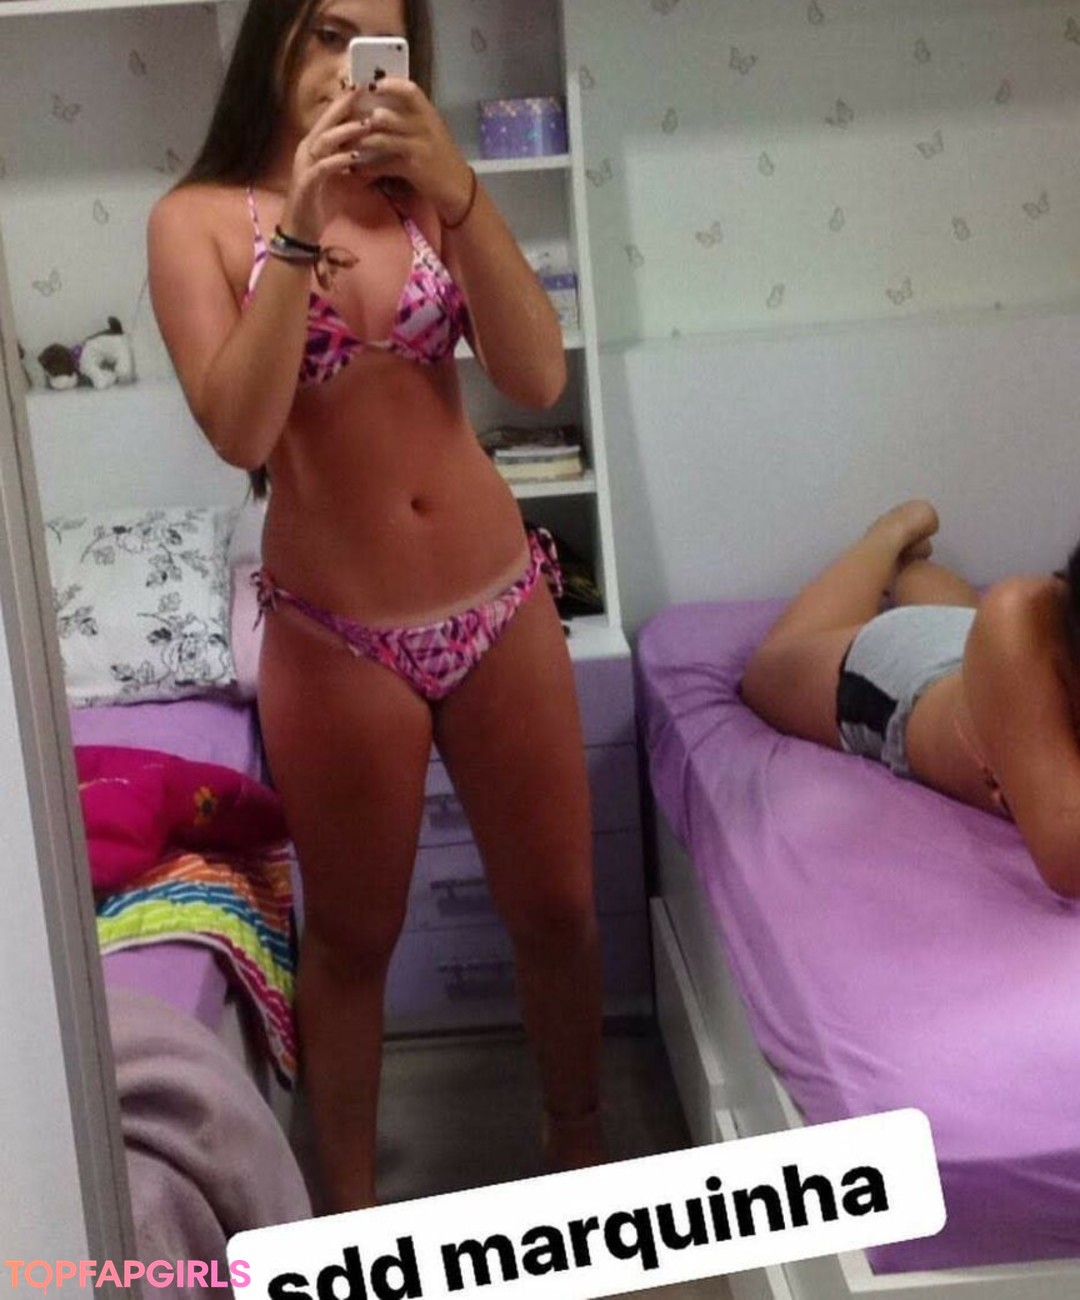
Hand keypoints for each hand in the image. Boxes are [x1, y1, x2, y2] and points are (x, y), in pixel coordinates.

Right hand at [280, 87, 370, 241]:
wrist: (301, 230)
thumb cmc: (321, 204)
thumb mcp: (342, 180)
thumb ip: (354, 165)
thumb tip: (375, 154)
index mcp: (315, 147)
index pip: (330, 119)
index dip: (345, 103)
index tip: (364, 88)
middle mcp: (307, 151)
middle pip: (325, 122)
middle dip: (344, 106)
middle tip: (364, 91)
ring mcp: (304, 165)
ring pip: (325, 141)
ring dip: (346, 131)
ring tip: (367, 124)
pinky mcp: (306, 183)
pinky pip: (323, 167)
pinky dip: (339, 160)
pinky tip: (355, 157)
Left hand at [348, 77, 474, 223]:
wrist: (458, 187)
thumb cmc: (440, 157)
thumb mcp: (430, 131)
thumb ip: (410, 118)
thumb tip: (379, 106)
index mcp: (429, 114)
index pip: (410, 91)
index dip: (389, 85)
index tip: (371, 84)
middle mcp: (425, 128)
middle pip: (387, 116)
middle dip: (362, 118)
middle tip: (345, 119)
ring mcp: (419, 148)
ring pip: (382, 140)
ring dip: (361, 143)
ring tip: (346, 144)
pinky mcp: (413, 169)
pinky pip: (385, 165)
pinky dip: (369, 168)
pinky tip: (357, 170)